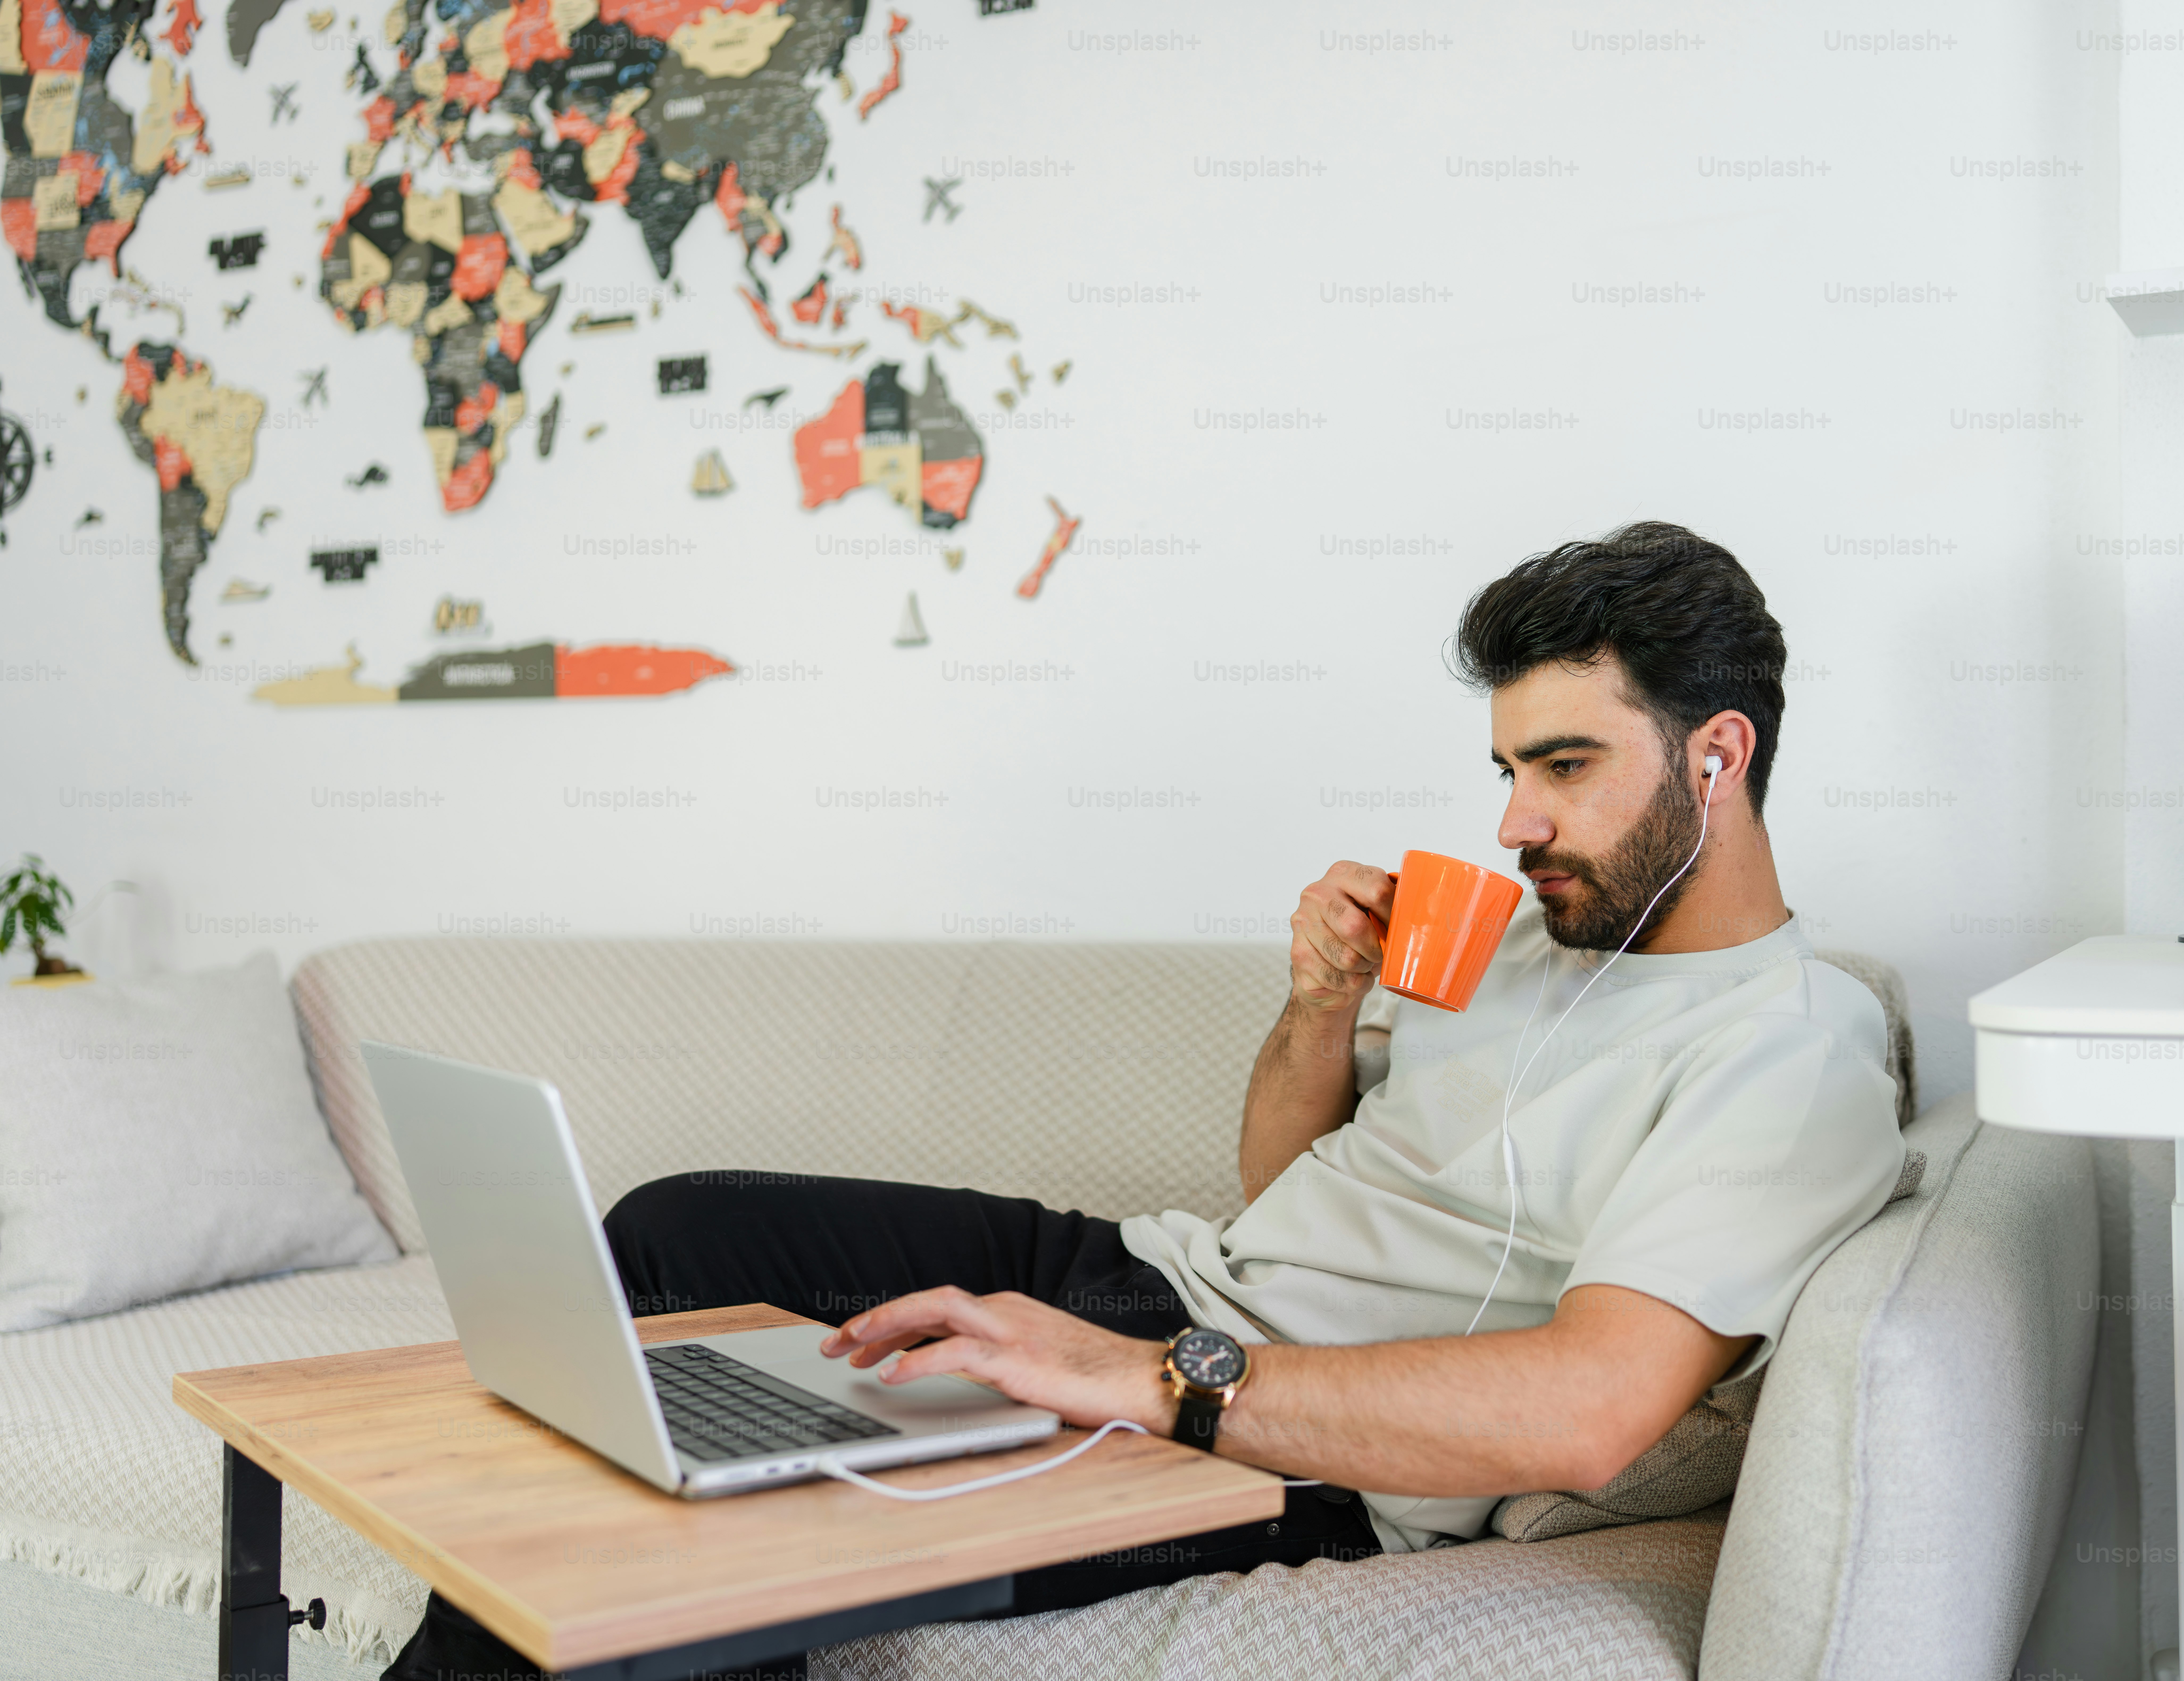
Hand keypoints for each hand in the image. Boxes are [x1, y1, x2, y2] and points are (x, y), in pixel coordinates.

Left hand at [818, 1287, 1177, 1433]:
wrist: (1140, 1379)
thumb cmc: (1092, 1375)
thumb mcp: (1033, 1360)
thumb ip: (995, 1358)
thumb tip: (953, 1371)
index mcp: (1004, 1310)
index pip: (935, 1307)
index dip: (891, 1321)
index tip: (857, 1341)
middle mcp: (1003, 1310)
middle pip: (927, 1300)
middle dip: (876, 1318)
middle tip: (835, 1342)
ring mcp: (1011, 1330)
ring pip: (936, 1310)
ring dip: (887, 1326)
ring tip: (851, 1348)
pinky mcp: (1019, 1359)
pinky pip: (959, 1351)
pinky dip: (920, 1359)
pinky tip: (893, 1375)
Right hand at [1288, 860, 1393, 1015]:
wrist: (1329, 964)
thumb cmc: (1363, 935)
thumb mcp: (1380, 912)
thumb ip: (1396, 905)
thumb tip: (1426, 913)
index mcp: (1343, 873)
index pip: (1376, 889)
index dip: (1394, 915)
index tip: (1400, 929)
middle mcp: (1317, 893)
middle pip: (1354, 926)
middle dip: (1375, 949)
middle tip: (1380, 954)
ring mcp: (1302, 923)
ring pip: (1345, 958)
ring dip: (1363, 969)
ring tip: (1364, 964)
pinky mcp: (1297, 954)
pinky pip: (1336, 978)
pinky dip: (1352, 984)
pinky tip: (1351, 976)